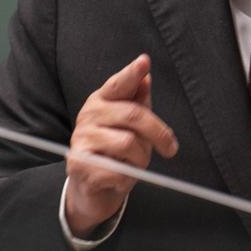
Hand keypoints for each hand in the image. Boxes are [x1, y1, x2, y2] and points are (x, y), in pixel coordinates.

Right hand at [64, 54, 177, 236]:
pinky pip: (118, 170)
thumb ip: (137, 101)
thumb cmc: (113, 151)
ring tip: (134, 165)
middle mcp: (88, 115)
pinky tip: (121, 178)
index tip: (144, 62)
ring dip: (140, 159)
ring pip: (128, 144)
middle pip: (133, 115)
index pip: (118, 84)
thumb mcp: (128, 126)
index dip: (132, 73)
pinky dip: (128, 178)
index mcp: (101, 101)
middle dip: (159, 133)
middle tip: (171, 148)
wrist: (90, 188)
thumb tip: (146, 78)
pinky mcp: (79, 165)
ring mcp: (81, 139)